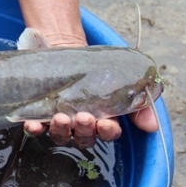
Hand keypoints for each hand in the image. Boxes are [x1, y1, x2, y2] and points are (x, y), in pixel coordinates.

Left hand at [20, 34, 158, 148]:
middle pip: (84, 137)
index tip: (107, 123)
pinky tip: (32, 124)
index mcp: (102, 120)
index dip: (108, 131)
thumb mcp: (122, 80)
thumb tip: (153, 126)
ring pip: (61, 135)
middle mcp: (81, 126)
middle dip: (85, 129)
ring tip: (60, 117)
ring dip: (61, 129)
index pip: (107, 134)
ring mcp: (60, 122)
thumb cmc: (96, 69)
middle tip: (83, 116)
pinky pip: (36, 128)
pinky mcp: (40, 114)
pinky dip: (34, 128)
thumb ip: (140, 103)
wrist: (65, 49)